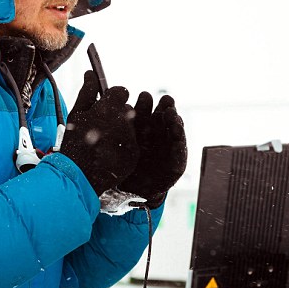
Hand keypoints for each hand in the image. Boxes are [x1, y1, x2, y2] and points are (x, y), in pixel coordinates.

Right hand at [60, 71, 138, 195]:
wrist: (78, 174)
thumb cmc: (74, 142)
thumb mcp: (76, 114)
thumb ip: (87, 91)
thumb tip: (90, 73)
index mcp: (110, 107)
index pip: (121, 91)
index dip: (112, 97)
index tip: (105, 105)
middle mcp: (125, 121)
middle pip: (127, 109)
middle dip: (117, 115)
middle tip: (101, 127)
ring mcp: (132, 138)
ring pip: (131, 126)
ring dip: (121, 130)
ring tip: (104, 142)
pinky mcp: (135, 153)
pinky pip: (133, 143)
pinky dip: (124, 146)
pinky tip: (109, 153)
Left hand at [118, 92, 186, 207]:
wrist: (132, 191)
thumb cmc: (122, 165)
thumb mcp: (117, 145)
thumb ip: (116, 129)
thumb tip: (110, 108)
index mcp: (142, 129)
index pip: (145, 113)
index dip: (145, 104)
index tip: (144, 95)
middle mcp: (156, 137)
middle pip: (161, 119)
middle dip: (164, 108)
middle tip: (164, 100)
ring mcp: (167, 149)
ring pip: (172, 132)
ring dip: (174, 121)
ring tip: (172, 114)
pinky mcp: (175, 164)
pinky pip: (178, 153)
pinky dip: (178, 142)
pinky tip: (176, 133)